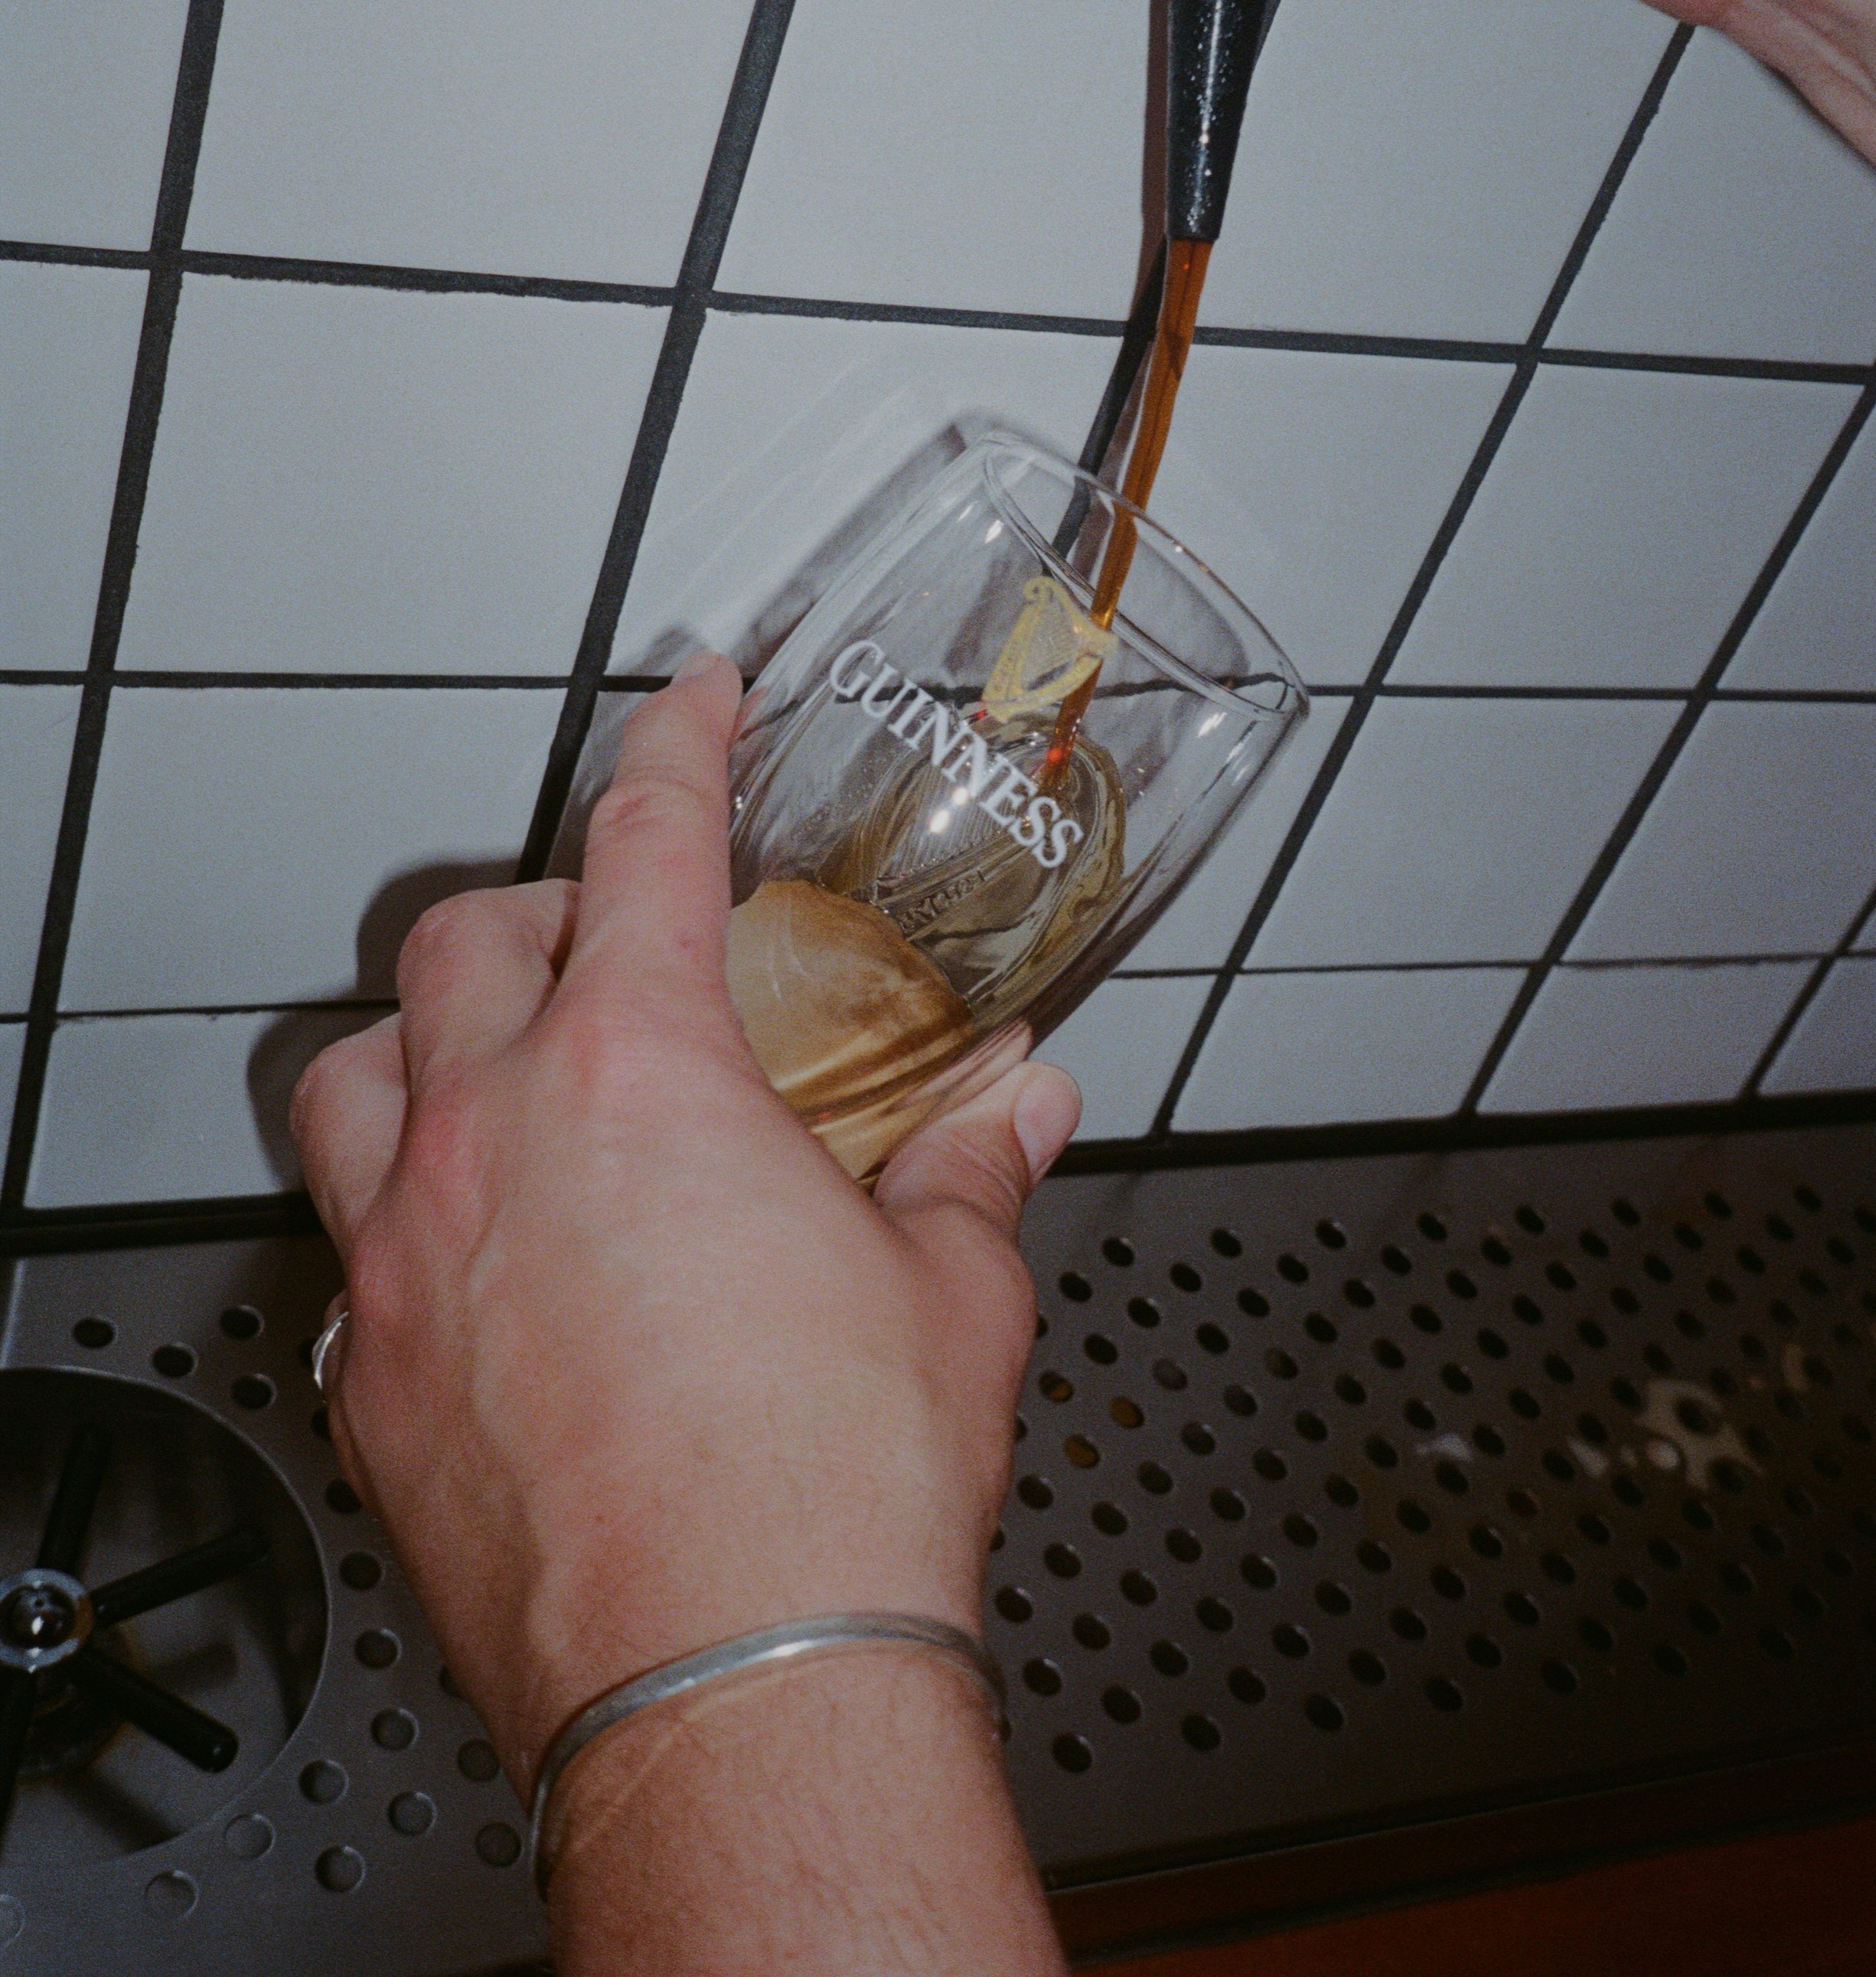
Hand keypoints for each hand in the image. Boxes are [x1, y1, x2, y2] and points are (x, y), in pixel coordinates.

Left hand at [291, 654, 1076, 1966]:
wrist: (739, 1689)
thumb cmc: (836, 1491)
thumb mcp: (951, 1292)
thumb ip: (970, 1169)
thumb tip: (1018, 1107)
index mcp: (641, 1073)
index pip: (642, 838)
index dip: (673, 742)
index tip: (686, 695)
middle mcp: (495, 1141)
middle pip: (467, 938)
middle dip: (540, 905)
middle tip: (610, 934)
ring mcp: (408, 1264)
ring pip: (351, 1079)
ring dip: (422, 1046)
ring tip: (494, 1071)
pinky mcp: (375, 1388)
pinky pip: (346, 1255)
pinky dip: (402, 1219)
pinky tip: (476, 1260)